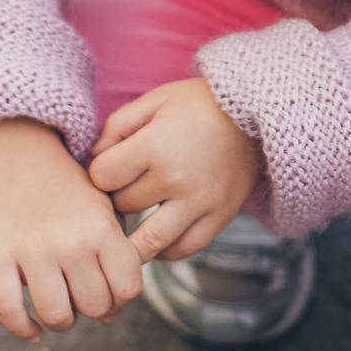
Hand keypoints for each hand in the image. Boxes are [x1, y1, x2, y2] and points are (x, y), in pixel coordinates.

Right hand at [0, 124, 144, 344]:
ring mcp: (32, 250)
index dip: (122, 299)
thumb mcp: (106, 209)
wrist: (22, 154)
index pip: (127, 288)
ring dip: (62, 322)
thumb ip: (117, 253)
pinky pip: (9, 310)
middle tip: (84, 298)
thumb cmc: (71, 190)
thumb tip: (112, 314)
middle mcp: (70, 241)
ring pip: (56, 315)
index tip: (112, 292)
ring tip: (62, 312)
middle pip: (94, 306)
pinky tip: (34, 331)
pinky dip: (24, 330)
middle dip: (93, 310)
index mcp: (102, 228)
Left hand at [87, 78, 265, 263]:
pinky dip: (166, 249)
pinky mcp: (220, 217)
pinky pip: (184, 249)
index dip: (100, 171)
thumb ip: (117, 127)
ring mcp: (200, 203)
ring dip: (132, 236)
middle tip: (125, 186)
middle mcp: (176, 179)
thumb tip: (94, 160)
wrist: (257, 112)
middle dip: (118, 196)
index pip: (102, 177)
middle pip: (124, 205)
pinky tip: (159, 236)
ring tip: (128, 229)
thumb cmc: (199, 103)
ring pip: (148, 241)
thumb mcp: (155, 100)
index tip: (110, 166)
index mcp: (155, 146)